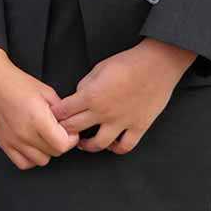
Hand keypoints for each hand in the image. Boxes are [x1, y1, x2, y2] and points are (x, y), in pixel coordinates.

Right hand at [0, 42, 74, 169]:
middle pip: (54, 152)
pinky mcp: (4, 144)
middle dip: (61, 142)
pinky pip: (23, 163)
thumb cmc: (17, 83)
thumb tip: (70, 124)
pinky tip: (32, 146)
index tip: (70, 132)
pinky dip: (31, 158)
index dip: (71, 139)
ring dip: (46, 151)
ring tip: (44, 138)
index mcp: (37, 119)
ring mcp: (13, 140)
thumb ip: (61, 110)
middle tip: (58, 131)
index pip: (63, 144)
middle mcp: (24, 133)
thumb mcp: (47, 92)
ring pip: (41, 160)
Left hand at [53, 38, 195, 153]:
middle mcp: (103, 112)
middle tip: (62, 130)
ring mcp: (121, 122)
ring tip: (83, 143)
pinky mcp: (138, 126)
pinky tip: (111, 143)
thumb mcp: (98, 68)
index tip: (53, 116)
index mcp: (91, 96)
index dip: (55, 114)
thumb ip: (85, 85)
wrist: (157, 64)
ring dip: (87, 146)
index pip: (63, 111)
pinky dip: (116, 148)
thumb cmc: (128, 62)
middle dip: (64, 130)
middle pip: (74, 129)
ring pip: (98, 144)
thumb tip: (78, 97)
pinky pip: (125, 146)